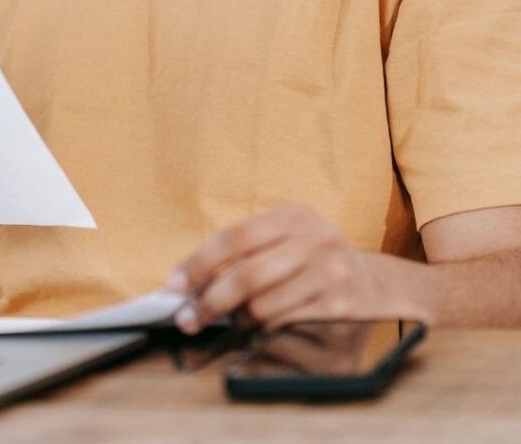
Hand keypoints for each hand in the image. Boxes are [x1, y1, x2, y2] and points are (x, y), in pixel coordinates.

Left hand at [165, 203, 412, 332]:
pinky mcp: (345, 314)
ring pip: (264, 310)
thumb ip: (243, 254)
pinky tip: (264, 335)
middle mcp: (318, 242)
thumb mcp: (285, 240)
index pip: (234, 238)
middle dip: (210, 302)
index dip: (198, 263)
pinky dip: (267, 338)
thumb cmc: (314, 263)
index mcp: (295, 216)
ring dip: (242, 323)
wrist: (381, 288)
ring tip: (241, 322)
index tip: (172, 286)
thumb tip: (188, 285)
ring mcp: (334, 278)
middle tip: (187, 320)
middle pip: (246, 277)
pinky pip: (288, 333)